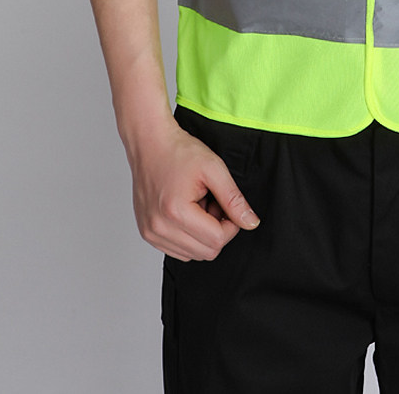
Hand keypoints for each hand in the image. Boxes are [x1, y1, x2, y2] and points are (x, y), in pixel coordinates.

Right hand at [129, 118, 259, 261]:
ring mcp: (150, 233)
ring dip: (201, 234)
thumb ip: (234, 199)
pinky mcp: (147, 233)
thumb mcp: (214, 168)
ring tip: (197, 205)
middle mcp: (158, 228)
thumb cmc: (179, 151)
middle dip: (216, 230)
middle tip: (212, 202)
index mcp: (176, 212)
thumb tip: (251, 223)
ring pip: (192, 255)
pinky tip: (186, 212)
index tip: (225, 204)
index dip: (230, 224)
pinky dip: (188, 236)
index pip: (217, 241)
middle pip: (206, 252)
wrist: (150, 143)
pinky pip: (177, 251)